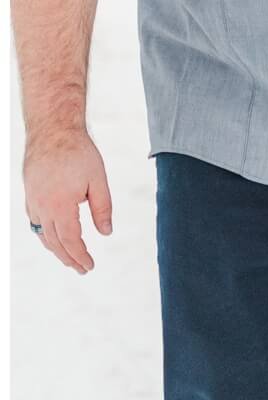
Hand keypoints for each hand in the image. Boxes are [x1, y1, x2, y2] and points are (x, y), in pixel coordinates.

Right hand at [23, 130, 112, 273]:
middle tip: (82, 269)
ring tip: (69, 257)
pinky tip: (54, 235)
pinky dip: (45, 233)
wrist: (52, 129)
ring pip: (42, 234)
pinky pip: (35, 221)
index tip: (89, 266)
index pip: (70, 240)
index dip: (80, 256)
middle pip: (54, 242)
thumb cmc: (78, 152)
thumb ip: (102, 208)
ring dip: (55, 248)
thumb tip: (106, 233)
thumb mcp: (98, 179)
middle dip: (68, 258)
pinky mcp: (29, 194)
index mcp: (60, 205)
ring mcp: (33, 201)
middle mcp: (42, 207)